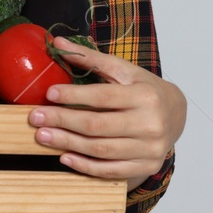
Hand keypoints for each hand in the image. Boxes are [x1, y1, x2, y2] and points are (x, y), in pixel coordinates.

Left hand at [26, 36, 185, 189]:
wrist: (176, 114)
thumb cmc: (145, 89)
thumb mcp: (123, 70)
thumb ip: (90, 58)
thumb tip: (57, 42)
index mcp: (146, 95)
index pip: (103, 96)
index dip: (74, 96)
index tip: (49, 94)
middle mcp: (150, 123)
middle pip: (98, 125)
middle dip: (62, 121)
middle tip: (35, 118)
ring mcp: (150, 148)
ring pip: (101, 149)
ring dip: (68, 143)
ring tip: (43, 136)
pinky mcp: (146, 166)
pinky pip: (111, 170)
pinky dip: (85, 166)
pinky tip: (65, 156)